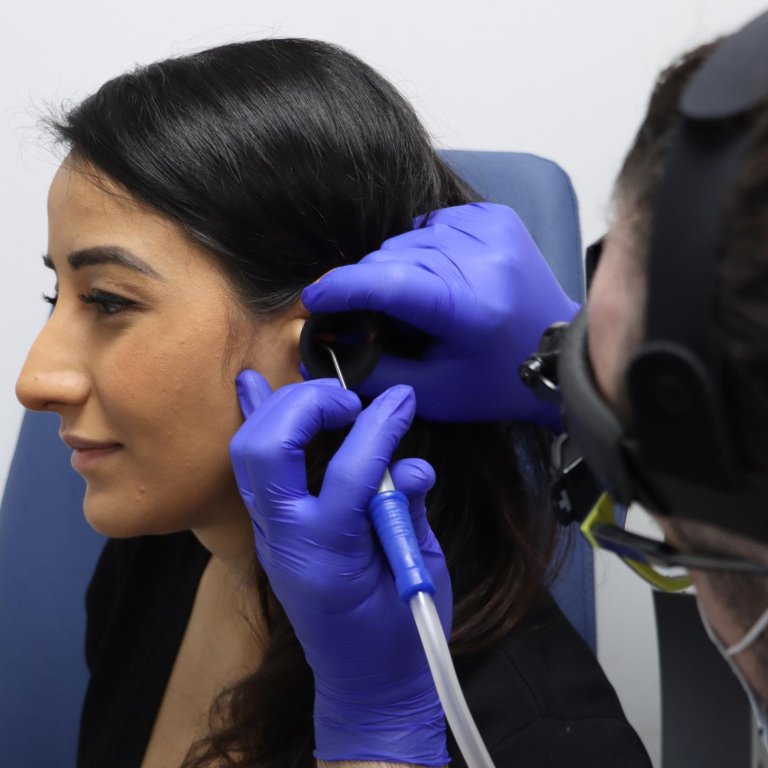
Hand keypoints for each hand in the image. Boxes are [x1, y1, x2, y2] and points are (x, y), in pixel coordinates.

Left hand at [231, 371, 451, 765]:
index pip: (350, 473)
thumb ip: (409, 510)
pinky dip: (254, 422)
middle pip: (271, 450)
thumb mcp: (419, 573)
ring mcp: (270, 534)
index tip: (402, 399)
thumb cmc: (400, 635)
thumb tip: (411, 464)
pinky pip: (252, 468)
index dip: (379, 427)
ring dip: (281, 409)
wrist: (365, 683)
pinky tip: (253, 384)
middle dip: (308, 405)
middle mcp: (287, 539)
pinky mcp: (270, 530)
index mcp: (331, 554)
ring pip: (249, 453)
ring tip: (325, 397)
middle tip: (351, 400)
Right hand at [301, 202, 578, 427]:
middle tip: (379, 316)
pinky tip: (439, 273)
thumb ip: (375, 372)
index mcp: (468, 306)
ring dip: (397, 264)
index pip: (387, 282)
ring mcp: (494, 232)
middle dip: (372, 284)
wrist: (560, 359)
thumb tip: (326, 347)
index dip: (341, 287)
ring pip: (409, 237)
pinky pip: (436, 223)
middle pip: (392, 257)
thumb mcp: (434, 394)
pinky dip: (425, 245)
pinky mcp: (499, 218)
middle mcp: (484, 260)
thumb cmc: (497, 383)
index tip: (315, 297)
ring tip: (418, 299)